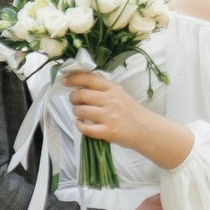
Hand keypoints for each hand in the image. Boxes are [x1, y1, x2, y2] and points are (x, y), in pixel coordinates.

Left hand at [66, 70, 193, 169]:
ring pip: (82, 111)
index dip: (73, 78)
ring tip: (78, 113)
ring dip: (76, 111)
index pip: (89, 78)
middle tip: (73, 100)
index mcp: (112, 88)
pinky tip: (80, 123)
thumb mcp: (119, 94)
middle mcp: (111, 100)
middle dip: (73, 97)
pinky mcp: (108, 131)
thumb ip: (102, 90)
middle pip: (82, 94)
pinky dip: (79, 125)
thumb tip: (78, 86)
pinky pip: (86, 128)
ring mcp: (109, 116)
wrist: (145, 129)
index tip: (64, 80)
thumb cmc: (130, 112)